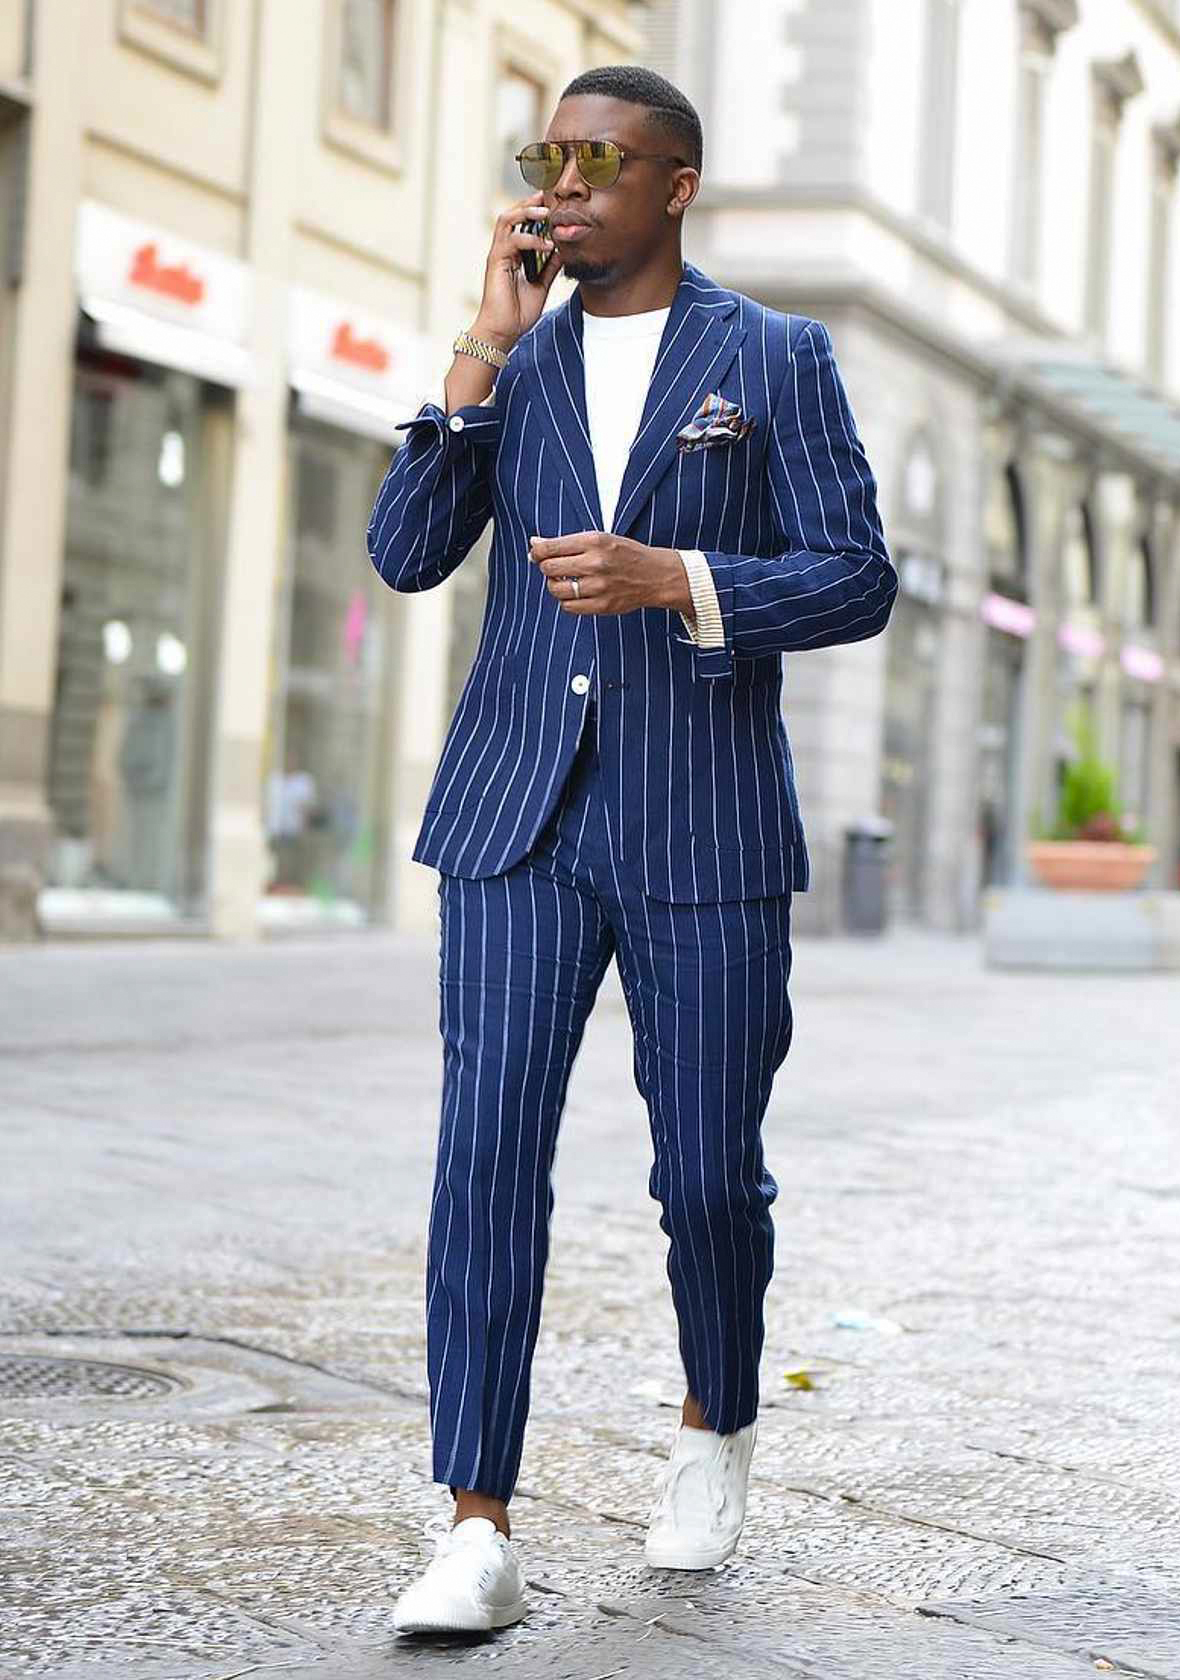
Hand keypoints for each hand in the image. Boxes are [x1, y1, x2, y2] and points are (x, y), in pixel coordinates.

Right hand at [471, 192, 564, 350]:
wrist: (504, 332)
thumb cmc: (518, 313)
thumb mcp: (542, 286)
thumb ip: (550, 267)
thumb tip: (562, 249)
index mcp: (513, 254)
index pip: (522, 224)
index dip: (534, 211)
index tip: (552, 203)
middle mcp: (504, 251)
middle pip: (512, 215)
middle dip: (529, 203)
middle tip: (547, 196)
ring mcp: (498, 255)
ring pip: (507, 220)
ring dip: (526, 212)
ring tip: (545, 211)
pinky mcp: (496, 262)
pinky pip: (512, 241)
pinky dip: (530, 239)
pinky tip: (546, 244)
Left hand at [529, 532, 693, 616]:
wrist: (655, 575)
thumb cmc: (626, 554)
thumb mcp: (600, 538)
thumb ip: (568, 542)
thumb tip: (536, 543)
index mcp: (594, 541)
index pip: (550, 547)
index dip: (537, 551)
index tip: (536, 553)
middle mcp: (595, 563)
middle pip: (549, 568)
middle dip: (545, 567)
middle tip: (551, 567)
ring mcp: (599, 586)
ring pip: (556, 590)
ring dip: (554, 585)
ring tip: (564, 581)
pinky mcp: (602, 605)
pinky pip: (569, 607)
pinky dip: (566, 601)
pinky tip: (575, 593)